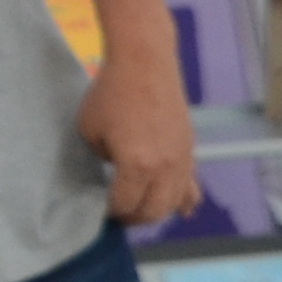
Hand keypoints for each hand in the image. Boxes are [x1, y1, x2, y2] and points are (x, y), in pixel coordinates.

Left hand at [75, 50, 199, 227]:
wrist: (145, 64)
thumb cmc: (112, 92)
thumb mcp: (90, 129)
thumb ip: (103, 156)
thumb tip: (115, 167)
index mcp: (137, 166)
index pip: (125, 204)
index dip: (111, 211)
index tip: (100, 211)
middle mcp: (164, 169)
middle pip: (153, 211)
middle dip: (134, 218)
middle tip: (119, 216)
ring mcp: (181, 161)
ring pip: (174, 203)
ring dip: (157, 212)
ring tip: (143, 211)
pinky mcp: (189, 151)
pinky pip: (191, 186)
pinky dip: (186, 201)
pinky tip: (184, 210)